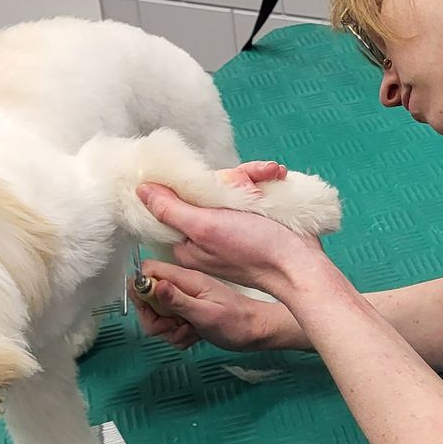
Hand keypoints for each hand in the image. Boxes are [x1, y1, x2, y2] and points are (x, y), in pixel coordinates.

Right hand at [131, 264, 278, 351]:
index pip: (148, 272)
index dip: (142, 291)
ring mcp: (184, 301)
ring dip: (168, 331)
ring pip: (157, 316)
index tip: (152, 311)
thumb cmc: (236, 322)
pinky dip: (177, 335)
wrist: (257, 332)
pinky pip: (169, 326)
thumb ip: (178, 300)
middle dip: (154, 319)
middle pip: (147, 298)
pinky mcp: (187, 314)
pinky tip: (194, 335)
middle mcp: (182, 287)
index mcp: (185, 279)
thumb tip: (153, 284)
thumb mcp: (205, 314)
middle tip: (173, 326)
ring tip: (189, 332)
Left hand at [135, 177, 322, 298]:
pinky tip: (276, 177)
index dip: (195, 183)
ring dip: (253, 177)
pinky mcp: (255, 222)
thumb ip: (171, 210)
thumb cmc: (254, 250)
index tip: (218, 180)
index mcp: (189, 240)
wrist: (301, 266)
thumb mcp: (205, 227)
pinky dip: (265, 183)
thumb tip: (141, 191)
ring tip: (271, 176)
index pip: (179, 199)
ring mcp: (233, 227)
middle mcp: (208, 233)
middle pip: (208, 189)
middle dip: (234, 180)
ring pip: (234, 187)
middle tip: (252, 184)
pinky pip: (253, 191)